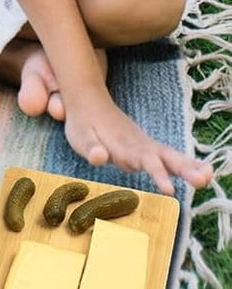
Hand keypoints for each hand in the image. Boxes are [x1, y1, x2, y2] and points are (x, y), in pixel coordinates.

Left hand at [62, 89, 211, 194]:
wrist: (88, 99)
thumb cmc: (82, 123)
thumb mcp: (79, 136)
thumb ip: (91, 148)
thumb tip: (99, 157)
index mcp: (124, 145)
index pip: (143, 161)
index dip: (156, 174)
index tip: (169, 190)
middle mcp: (139, 145)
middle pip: (165, 157)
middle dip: (183, 170)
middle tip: (202, 181)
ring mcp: (146, 145)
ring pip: (171, 156)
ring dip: (190, 167)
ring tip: (209, 178)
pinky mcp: (148, 148)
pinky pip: (170, 156)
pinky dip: (188, 163)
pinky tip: (205, 172)